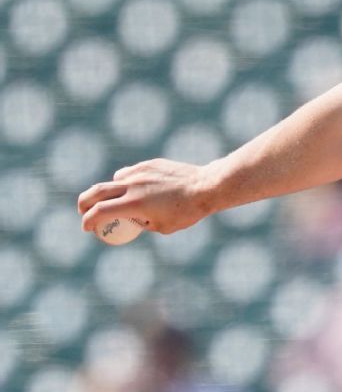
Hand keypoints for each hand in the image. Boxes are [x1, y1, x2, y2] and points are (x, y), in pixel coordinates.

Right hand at [78, 158, 216, 235]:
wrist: (207, 186)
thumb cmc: (187, 211)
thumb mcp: (162, 227)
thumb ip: (142, 223)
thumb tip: (131, 221)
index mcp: (134, 204)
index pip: (98, 213)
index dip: (88, 222)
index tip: (87, 228)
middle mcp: (133, 185)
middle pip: (95, 192)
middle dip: (84, 203)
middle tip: (84, 212)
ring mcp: (140, 172)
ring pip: (114, 180)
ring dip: (110, 191)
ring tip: (119, 200)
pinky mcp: (150, 164)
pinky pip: (130, 172)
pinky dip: (127, 181)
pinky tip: (137, 188)